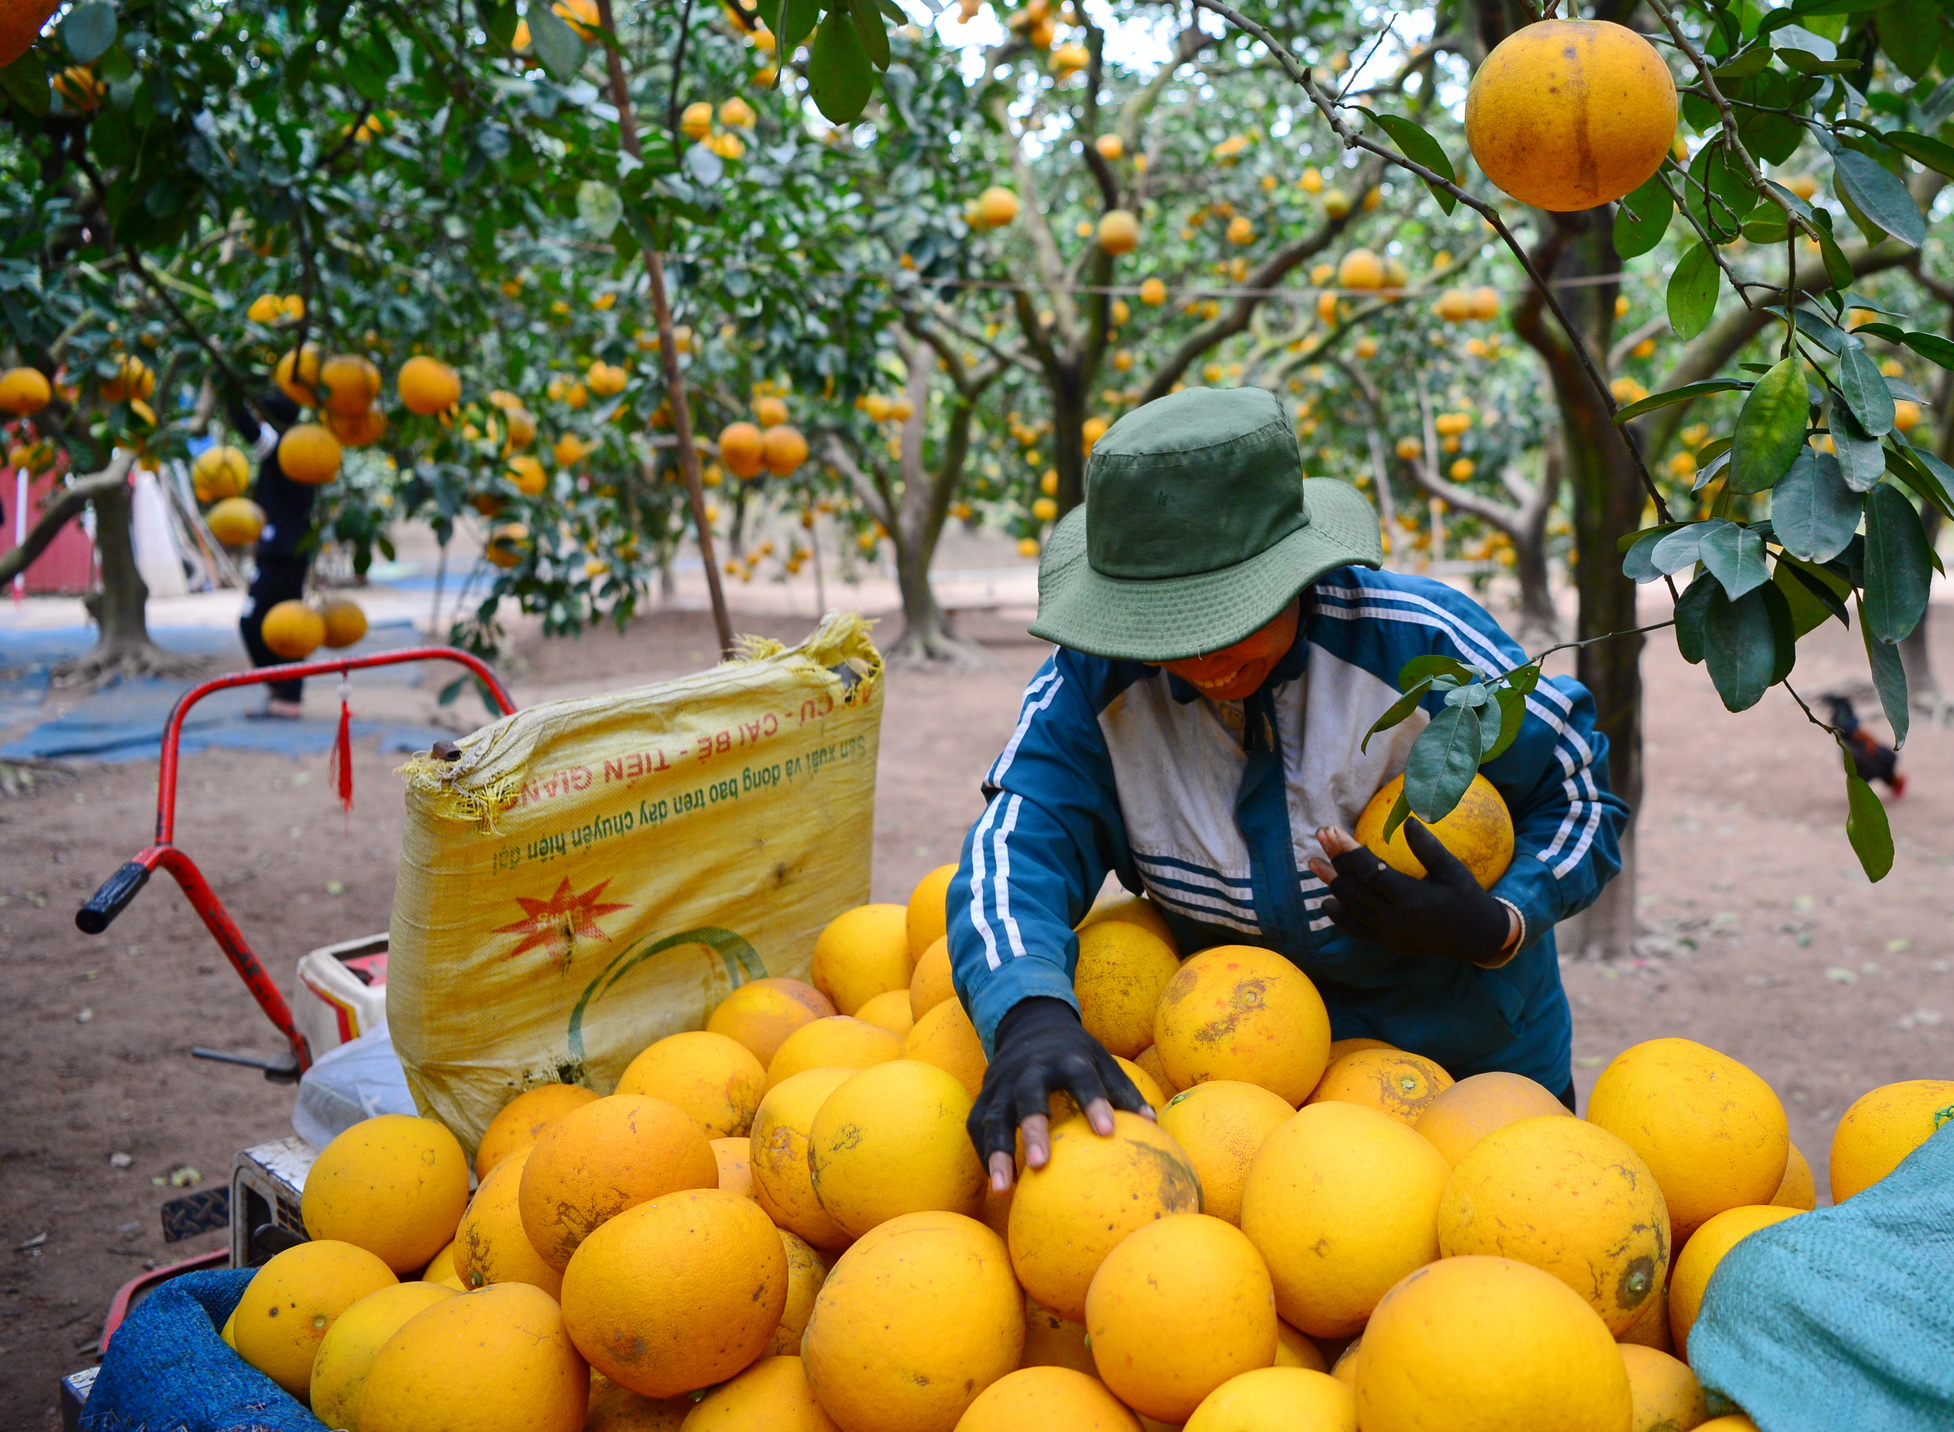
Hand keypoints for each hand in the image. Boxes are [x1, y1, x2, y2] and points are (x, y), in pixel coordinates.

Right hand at [967, 996, 1153, 1193]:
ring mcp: (1002, 1081)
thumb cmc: (1075, 1053)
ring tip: (1003, 1188)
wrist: (1030, 1024)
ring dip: (997, 1151)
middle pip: (1028, 1096)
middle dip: (1032, 1128)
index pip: (1081, 1077)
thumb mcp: (1103, 1060)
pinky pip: (979, 1125)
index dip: (1093, 1101)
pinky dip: (985, 1152)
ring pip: (993, 1116)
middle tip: (1041, 1163)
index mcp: (1066, 1057)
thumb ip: (1124, 1092)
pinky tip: (998, 1182)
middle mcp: (1030, 1068)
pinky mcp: (985, 1094)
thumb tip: (1153, 1126)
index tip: (1107, 1131)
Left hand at [1306, 821, 1517, 963]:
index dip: (1349, 851)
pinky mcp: (1388, 942)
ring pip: (1352, 907)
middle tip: (1321, 835)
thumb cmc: (1467, 898)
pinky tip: (1326, 900)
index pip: (1370, 872)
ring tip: (1313, 862)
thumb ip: (1428, 848)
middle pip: (1356, 887)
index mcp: (1412, 899)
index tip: (1333, 831)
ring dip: (1332, 883)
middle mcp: (1396, 919)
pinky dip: (1339, 916)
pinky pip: (1357, 930)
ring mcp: (1390, 934)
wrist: (1478, 939)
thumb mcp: (1453, 870)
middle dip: (1335, 860)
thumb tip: (1408, 821)